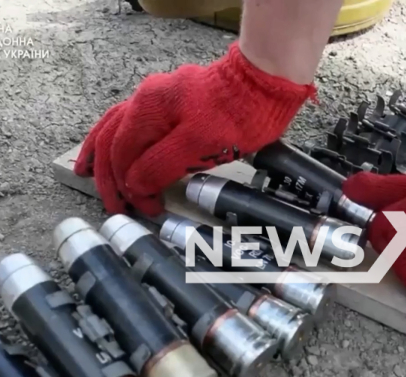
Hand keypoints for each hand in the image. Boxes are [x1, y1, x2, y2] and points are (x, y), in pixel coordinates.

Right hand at [74, 42, 314, 215]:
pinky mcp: (175, 105)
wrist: (266, 85)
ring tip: (88, 175)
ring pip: (118, 130)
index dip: (128, 187)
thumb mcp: (200, 145)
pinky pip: (137, 125)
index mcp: (149, 108)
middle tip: (116, 208)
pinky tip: (116, 150)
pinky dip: (122, 141)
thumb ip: (160, 165)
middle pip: (113, 142)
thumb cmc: (240, 115)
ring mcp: (159, 100)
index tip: (144, 210)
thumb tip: (134, 185)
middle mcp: (147, 100)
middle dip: (111, 178)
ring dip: (106, 157)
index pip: (124, 154)